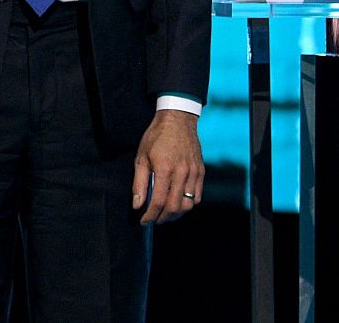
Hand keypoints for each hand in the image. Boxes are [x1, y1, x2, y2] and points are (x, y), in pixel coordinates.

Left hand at [132, 109, 205, 224]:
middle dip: (163, 218)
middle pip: (175, 207)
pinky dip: (189, 203)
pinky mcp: (200, 170)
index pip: (159, 202)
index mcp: (165, 169)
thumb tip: (138, 205)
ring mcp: (193, 172)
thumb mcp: (141, 157)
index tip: (144, 221)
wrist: (178, 119)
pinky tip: (179, 202)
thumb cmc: (156, 137)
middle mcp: (182, 172)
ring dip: (176, 213)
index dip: (150, 216)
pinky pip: (198, 195)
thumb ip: (140, 183)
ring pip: (188, 204)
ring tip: (166, 213)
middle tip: (154, 219)